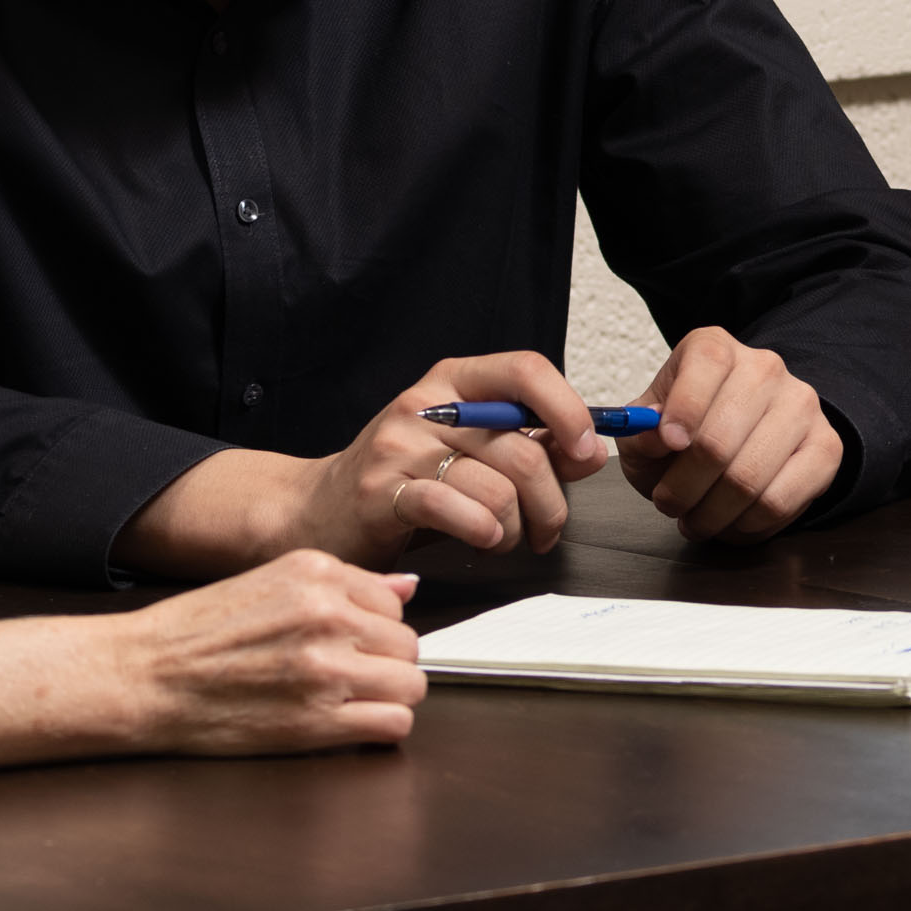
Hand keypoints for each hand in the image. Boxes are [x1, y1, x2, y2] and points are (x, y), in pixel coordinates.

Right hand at [96, 549, 429, 757]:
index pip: (395, 602)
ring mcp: (326, 669)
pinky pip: (394, 724)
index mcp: (316, 573)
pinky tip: (349, 724)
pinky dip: (381, 728)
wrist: (142, 676)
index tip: (354, 643)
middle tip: (351, 677)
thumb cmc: (192, 633)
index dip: (377, 628)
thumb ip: (343, 584)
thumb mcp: (268, 582)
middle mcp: (327, 615)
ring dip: (389, 697)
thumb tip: (406, 586)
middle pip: (408, 645)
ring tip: (351, 701)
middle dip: (387, 663)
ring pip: (411, 685)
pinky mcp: (318, 721)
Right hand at [312, 349, 610, 561]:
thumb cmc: (404, 480)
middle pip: (522, 449)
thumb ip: (532, 446)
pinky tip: (482, 539)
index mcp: (452, 382)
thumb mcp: (470, 451)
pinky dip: (484, 533)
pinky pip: (457, 512)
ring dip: (516, 528)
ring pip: (498, 490)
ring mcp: (398, 448)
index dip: (570, 411)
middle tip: (547, 528)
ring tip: (502, 537)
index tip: (585, 451)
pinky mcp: (382, 493)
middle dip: (551, 502)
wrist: (320, 509)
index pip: (526, 371)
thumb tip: (590, 450)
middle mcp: (425, 406)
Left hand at [622, 325, 843, 541]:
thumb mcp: (647, 428)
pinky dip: (747, 525)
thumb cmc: (685, 433)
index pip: (706, 364)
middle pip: (720, 439)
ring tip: (696, 519)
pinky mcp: (827, 446)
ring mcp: (801, 406)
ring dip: (712, 513)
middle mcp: (764, 368)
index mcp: (715, 348)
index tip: (670, 444)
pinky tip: (732, 522)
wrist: (741, 440)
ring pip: (749, 479)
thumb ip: (640, 430)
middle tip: (668, 504)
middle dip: (683, 487)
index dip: (683, 410)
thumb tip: (656, 436)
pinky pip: (781, 502)